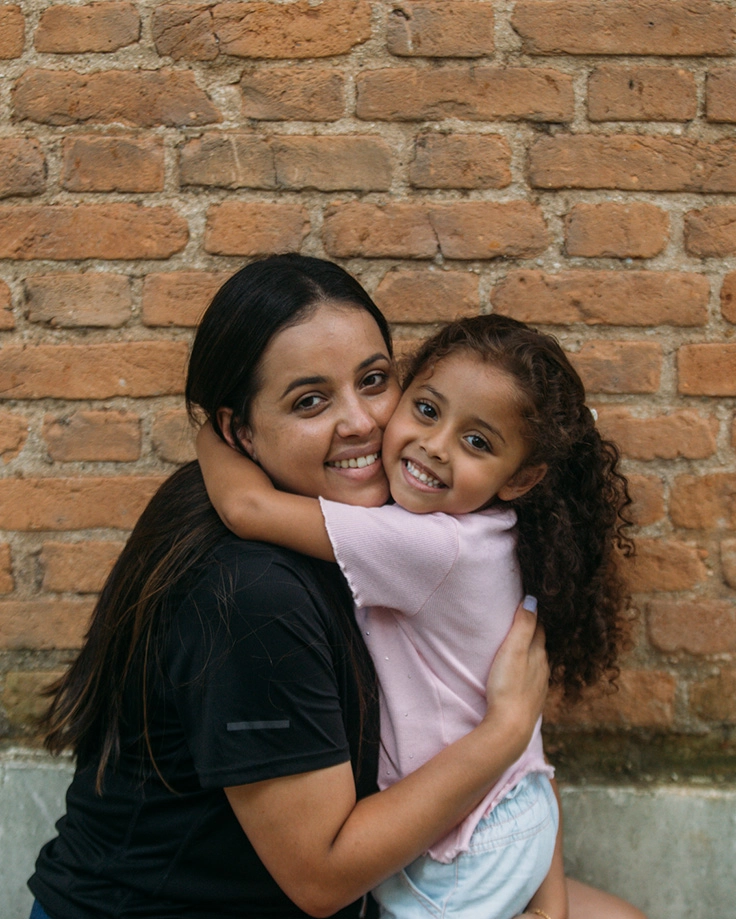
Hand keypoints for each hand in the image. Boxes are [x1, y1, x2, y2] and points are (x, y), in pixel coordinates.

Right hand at [483, 596, 548, 746]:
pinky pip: (532, 681)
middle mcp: (543, 670)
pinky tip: (521, 676)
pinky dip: (528, 673)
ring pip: (537, 665)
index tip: (528, 605)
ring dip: (531, 655)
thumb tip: (533, 599)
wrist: (511, 727)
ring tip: (521, 648)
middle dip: (533, 634)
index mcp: (539, 654)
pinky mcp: (531, 702)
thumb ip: (523, 625)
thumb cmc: (508, 686)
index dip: (533, 616)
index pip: (539, 629)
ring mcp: (539, 688)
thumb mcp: (513, 650)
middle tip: (523, 622)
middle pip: (540, 646)